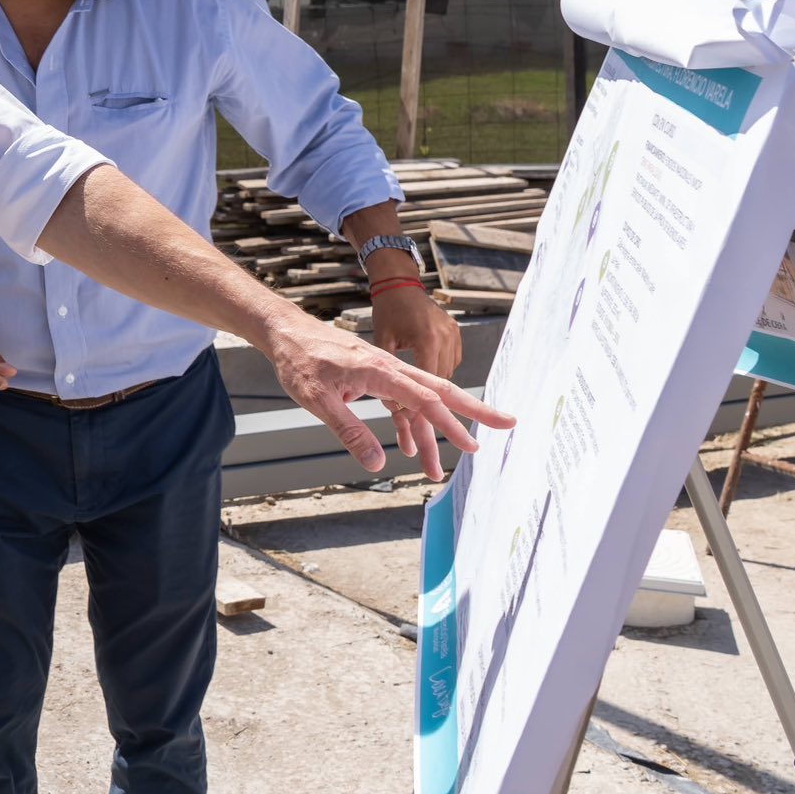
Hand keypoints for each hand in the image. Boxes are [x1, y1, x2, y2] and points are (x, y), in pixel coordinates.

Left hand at [261, 311, 513, 480]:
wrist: (285, 330)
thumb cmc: (298, 360)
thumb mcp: (317, 400)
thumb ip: (348, 429)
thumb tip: (377, 463)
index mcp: (379, 371)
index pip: (423, 400)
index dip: (449, 424)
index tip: (472, 444)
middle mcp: (389, 367)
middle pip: (440, 389)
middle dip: (475, 409)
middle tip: (509, 424)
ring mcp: (385, 367)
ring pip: (426, 393)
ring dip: (450, 418)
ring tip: (471, 442)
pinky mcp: (377, 371)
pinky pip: (407, 394)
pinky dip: (422, 413)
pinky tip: (422, 435)